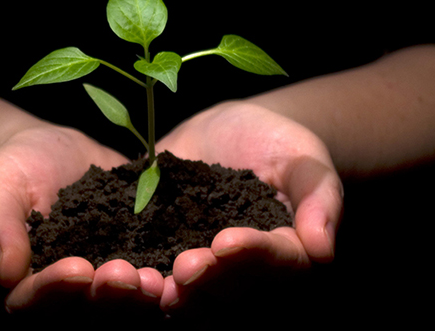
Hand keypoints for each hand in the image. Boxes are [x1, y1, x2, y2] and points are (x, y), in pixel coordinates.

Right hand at [0, 125, 165, 312]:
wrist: (55, 150)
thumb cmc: (14, 168)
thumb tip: (8, 275)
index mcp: (17, 288)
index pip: (30, 303)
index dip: (54, 290)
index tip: (78, 268)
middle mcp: (61, 298)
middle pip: (81, 314)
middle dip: (107, 298)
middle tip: (128, 276)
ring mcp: (101, 288)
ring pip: (120, 307)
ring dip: (140, 298)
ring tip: (158, 278)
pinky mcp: (134, 267)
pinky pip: (150, 281)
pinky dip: (168, 279)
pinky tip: (185, 263)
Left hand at [154, 101, 342, 313]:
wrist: (226, 132)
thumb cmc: (278, 143)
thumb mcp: (305, 158)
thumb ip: (319, 196)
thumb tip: (322, 249)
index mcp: (284, 258)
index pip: (275, 266)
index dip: (251, 256)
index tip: (225, 241)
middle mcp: (243, 278)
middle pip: (229, 295)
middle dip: (206, 281)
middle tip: (185, 265)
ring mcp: (200, 275)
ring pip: (188, 302)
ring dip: (168, 295)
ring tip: (147, 279)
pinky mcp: (160, 260)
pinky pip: (149, 278)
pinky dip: (133, 279)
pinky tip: (111, 269)